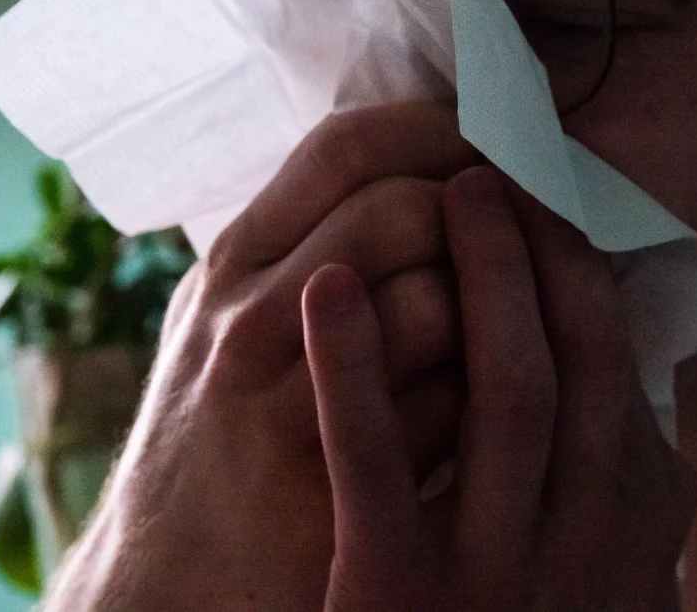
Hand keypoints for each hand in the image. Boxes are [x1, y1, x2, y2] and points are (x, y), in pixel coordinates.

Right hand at [41, 102, 479, 611]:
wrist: (170, 579)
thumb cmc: (213, 439)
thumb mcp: (224, 321)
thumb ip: (298, 246)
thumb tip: (412, 166)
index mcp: (230, 263)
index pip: (345, 146)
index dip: (435, 129)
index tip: (491, 142)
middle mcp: (247, 317)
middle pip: (404, 210)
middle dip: (484, 216)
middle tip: (526, 228)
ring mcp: (285, 399)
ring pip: (437, 299)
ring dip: (495, 304)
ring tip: (512, 316)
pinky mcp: (332, 479)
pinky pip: (451, 402)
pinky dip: (489, 389)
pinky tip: (496, 396)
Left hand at [302, 166, 696, 611]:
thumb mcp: (595, 576)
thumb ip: (619, 495)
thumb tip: (651, 411)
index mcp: (626, 522)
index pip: (618, 364)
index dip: (581, 269)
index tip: (547, 201)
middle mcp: (578, 540)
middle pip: (572, 360)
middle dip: (538, 253)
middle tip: (493, 171)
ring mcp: (490, 567)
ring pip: (503, 392)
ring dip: (474, 279)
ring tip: (443, 193)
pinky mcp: (393, 591)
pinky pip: (376, 464)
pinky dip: (353, 369)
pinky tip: (323, 290)